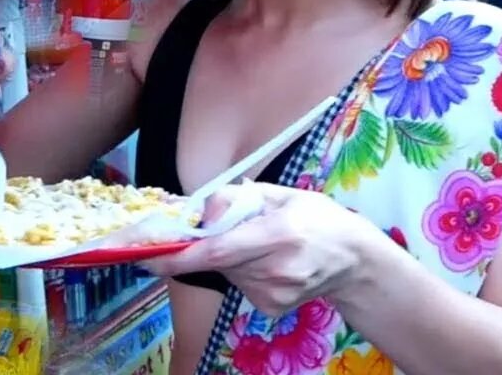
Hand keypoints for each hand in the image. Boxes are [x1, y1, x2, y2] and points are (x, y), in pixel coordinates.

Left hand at [141, 183, 389, 315]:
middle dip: (204, 244)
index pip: (217, 251)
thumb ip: (237, 198)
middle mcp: (276, 270)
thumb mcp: (283, 194)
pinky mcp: (272, 308)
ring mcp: (274, 294)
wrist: (356, 261)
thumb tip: (199, 211)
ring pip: (226, 271)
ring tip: (259, 242)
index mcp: (279, 235)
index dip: (178, 256)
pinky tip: (267, 261)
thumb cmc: (318, 218)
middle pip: (217, 259)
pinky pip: (238, 283)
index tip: (146, 256)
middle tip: (219, 227)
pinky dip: (242, 269)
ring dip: (227, 255)